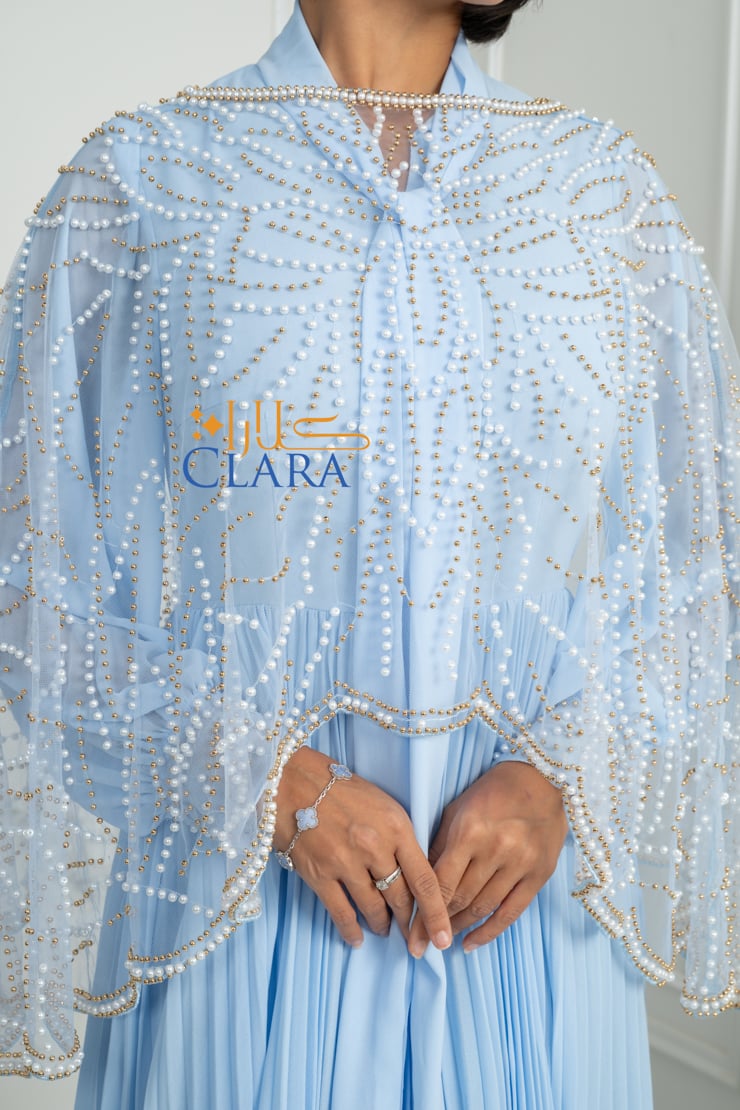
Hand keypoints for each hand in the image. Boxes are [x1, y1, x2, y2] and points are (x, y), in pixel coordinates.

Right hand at [274, 746, 451, 954]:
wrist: (294, 781)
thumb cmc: (342, 790)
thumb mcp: (384, 805)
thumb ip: (401, 838)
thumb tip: (414, 875)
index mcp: (396, 826)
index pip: (425, 879)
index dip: (436, 914)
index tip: (443, 937)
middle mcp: (374, 847)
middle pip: (400, 897)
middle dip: (410, 922)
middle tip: (414, 936)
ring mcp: (345, 862)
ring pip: (373, 907)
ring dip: (382, 924)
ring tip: (385, 929)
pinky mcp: (319, 874)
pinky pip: (341, 912)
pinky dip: (351, 930)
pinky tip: (357, 939)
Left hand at [408, 760, 567, 954]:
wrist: (541, 780)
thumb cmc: (492, 792)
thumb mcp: (457, 811)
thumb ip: (440, 847)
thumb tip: (421, 884)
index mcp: (469, 832)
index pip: (440, 882)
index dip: (424, 913)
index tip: (412, 936)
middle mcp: (495, 850)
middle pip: (460, 899)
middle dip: (438, 924)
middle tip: (422, 944)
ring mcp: (519, 864)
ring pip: (483, 908)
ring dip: (460, 927)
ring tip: (444, 939)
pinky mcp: (539, 875)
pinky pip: (511, 913)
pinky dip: (490, 932)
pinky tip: (471, 943)